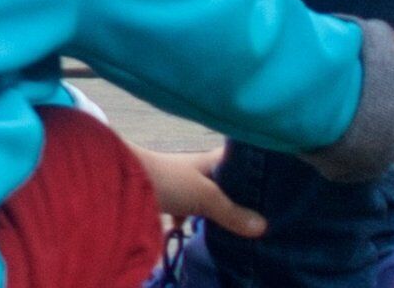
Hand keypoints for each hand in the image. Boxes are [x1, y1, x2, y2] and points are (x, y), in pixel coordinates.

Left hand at [136, 147, 265, 238]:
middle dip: (237, 198)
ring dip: (213, 211)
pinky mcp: (165, 198)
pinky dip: (187, 221)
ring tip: (232, 228)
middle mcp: (196, 169)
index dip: (254, 169)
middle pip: (222, 182)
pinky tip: (190, 232)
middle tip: (259, 215)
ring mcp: (180, 183)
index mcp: (208, 161)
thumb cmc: (168, 180)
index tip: (273, 184)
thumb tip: (262, 227)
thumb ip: (231, 212)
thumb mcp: (205, 196)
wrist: (119, 181)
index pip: (237, 160)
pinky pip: (183, 211)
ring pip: (204, 198)